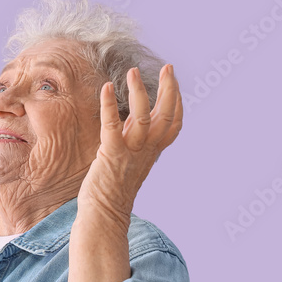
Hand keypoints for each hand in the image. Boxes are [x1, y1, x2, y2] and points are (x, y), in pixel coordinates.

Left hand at [76, 65, 182, 222]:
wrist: (104, 215)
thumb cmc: (112, 188)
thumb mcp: (129, 159)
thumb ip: (133, 139)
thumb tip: (132, 118)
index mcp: (152, 152)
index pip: (173, 124)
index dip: (177, 101)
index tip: (173, 80)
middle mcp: (146, 151)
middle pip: (166, 116)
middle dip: (169, 89)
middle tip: (168, 66)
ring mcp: (130, 153)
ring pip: (143, 117)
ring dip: (139, 92)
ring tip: (133, 72)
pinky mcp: (111, 155)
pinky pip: (112, 126)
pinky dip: (108, 105)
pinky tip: (104, 87)